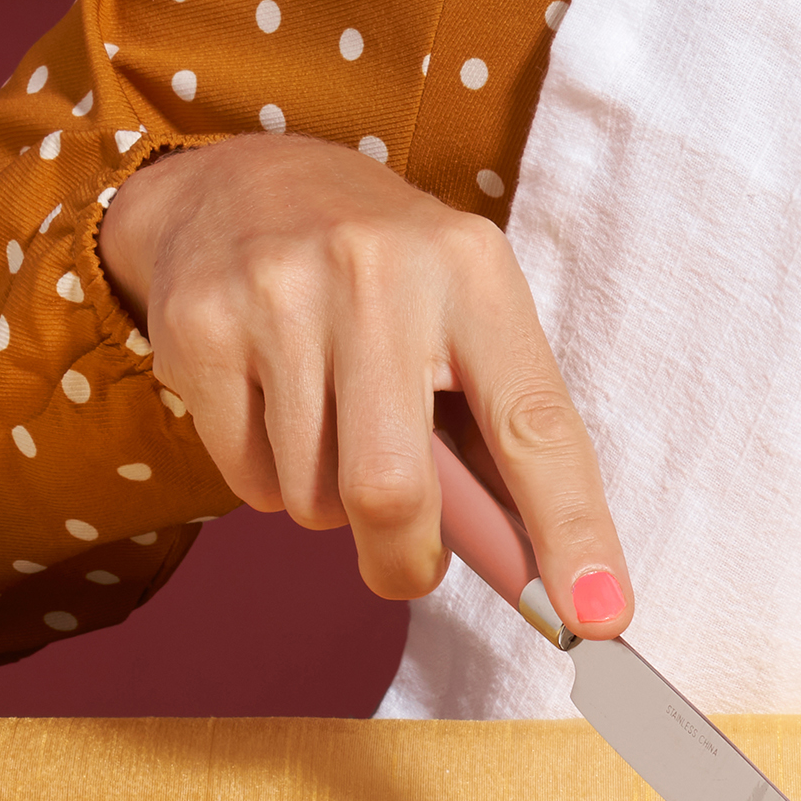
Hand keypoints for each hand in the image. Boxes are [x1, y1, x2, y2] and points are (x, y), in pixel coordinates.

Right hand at [97, 135, 630, 625]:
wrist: (247, 184)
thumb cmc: (389, 282)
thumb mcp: (464, 318)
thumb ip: (499, 435)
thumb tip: (545, 576)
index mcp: (475, 271)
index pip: (536, 424)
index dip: (572, 529)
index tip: (598, 616)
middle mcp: (381, 271)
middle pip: (394, 489)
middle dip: (404, 559)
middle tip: (406, 566)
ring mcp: (281, 293)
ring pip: (314, 498)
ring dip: (331, 510)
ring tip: (334, 432)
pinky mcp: (202, 326)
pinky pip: (248, 480)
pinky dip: (271, 484)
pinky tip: (277, 410)